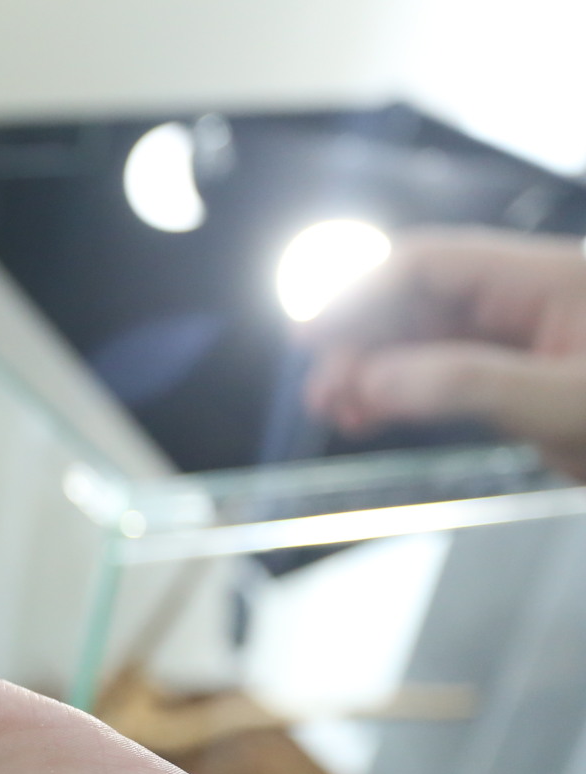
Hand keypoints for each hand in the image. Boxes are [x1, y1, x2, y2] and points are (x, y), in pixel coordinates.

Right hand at [302, 228, 585, 479]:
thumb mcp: (571, 403)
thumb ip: (471, 386)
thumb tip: (373, 379)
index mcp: (551, 278)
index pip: (429, 263)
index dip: (359, 291)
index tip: (309, 334)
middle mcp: (533, 300)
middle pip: (420, 299)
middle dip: (360, 339)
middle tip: (320, 393)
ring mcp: (531, 341)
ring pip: (428, 340)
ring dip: (375, 370)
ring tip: (337, 410)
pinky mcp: (531, 381)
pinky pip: (451, 374)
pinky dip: (406, 393)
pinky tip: (372, 414)